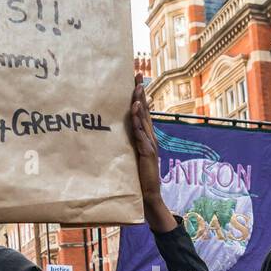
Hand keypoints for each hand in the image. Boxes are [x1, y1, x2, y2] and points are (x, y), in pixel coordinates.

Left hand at [129, 76, 173, 232]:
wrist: (148, 194)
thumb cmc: (139, 176)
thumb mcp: (133, 155)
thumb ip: (130, 142)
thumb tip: (120, 132)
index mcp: (147, 136)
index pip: (143, 112)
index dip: (141, 96)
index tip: (137, 80)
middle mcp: (150, 137)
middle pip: (145, 111)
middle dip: (141, 93)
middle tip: (138, 76)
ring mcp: (150, 144)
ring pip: (144, 120)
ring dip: (140, 104)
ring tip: (136, 89)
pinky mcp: (148, 152)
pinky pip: (142, 134)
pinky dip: (138, 122)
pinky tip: (135, 112)